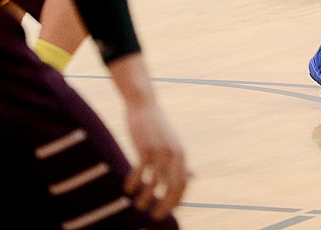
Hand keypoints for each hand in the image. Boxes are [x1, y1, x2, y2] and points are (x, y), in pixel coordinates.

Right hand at [124, 98, 190, 219]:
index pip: (183, 184)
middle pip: (173, 187)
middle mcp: (173, 153)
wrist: (144, 103)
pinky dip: (134, 184)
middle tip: (155, 216)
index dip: (176, 200)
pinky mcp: (145, 147)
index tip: (166, 210)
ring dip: (146, 198)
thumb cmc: (157, 125)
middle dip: (165, 205)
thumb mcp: (173, 143)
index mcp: (181, 154)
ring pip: (155, 183)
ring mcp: (159, 150)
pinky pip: (140, 173)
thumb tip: (193, 176)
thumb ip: (182, 162)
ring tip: (138, 205)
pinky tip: (127, 189)